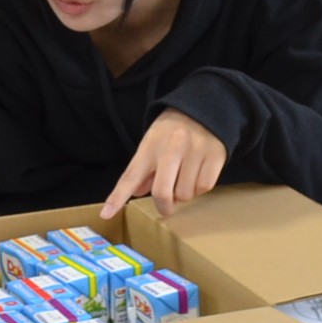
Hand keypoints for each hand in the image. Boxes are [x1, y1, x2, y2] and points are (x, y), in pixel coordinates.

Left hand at [100, 109, 227, 219]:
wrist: (203, 108)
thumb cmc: (172, 131)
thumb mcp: (152, 143)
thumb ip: (144, 170)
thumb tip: (137, 193)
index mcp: (150, 145)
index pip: (130, 176)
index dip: (118, 197)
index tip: (106, 214)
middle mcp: (171, 148)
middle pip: (162, 192)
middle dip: (164, 205)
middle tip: (167, 205)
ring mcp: (194, 151)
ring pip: (185, 194)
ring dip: (184, 193)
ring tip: (184, 177)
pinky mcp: (214, 155)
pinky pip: (204, 187)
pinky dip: (200, 187)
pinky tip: (198, 173)